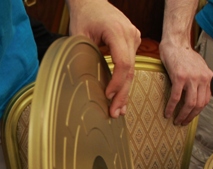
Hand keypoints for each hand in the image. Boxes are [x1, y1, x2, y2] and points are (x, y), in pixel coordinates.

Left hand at [67, 0, 140, 117]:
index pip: (123, 62)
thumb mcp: (78, 37)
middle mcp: (130, 34)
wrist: (92, 1)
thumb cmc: (84, 16)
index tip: (107, 96)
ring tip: (119, 110)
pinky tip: (122, 97)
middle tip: (115, 113)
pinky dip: (125, 81)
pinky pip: (131, 64)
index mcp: (117, 31)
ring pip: (132, 69)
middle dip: (122, 94)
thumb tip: (82, 85)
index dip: (117, 82)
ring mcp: (134, 37)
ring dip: (125, 91)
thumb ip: (83, 58)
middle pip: (129, 69)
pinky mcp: (133, 42)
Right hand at [159, 41, 212, 125]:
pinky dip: (171, 107)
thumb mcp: (198, 67)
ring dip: (182, 115)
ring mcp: (191, 78)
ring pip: (189, 103)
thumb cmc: (184, 55)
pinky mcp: (179, 77)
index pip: (206, 100)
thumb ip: (200, 80)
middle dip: (191, 116)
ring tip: (176, 120)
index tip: (191, 117)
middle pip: (199, 104)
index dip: (198, 111)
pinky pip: (176, 97)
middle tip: (183, 122)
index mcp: (208, 77)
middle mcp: (202, 78)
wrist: (175, 43)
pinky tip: (167, 112)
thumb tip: (198, 93)